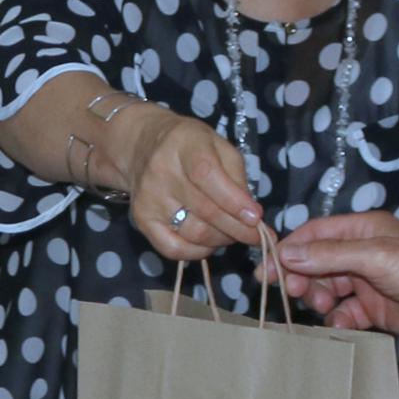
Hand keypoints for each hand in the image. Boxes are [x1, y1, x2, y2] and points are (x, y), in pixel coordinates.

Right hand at [122, 111, 266, 261]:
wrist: (142, 147)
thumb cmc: (190, 146)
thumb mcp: (219, 146)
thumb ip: (236, 176)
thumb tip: (251, 215)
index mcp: (184, 146)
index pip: (207, 176)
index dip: (234, 201)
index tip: (256, 218)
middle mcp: (161, 172)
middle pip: (205, 210)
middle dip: (238, 228)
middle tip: (255, 235)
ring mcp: (148, 198)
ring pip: (193, 233)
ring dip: (221, 240)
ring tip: (232, 233)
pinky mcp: (142, 220)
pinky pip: (173, 249)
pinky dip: (198, 252)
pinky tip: (209, 243)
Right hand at [276, 210, 398, 348]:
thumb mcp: (376, 256)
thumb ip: (330, 255)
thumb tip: (287, 255)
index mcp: (363, 229)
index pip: (314, 234)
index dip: (289, 250)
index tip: (266, 271)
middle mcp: (363, 252)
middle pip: (316, 263)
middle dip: (303, 278)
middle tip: (295, 293)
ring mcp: (368, 282)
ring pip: (327, 289)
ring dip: (320, 298)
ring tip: (326, 307)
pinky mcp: (374, 309)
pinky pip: (344, 312)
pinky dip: (338, 318)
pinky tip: (342, 321)